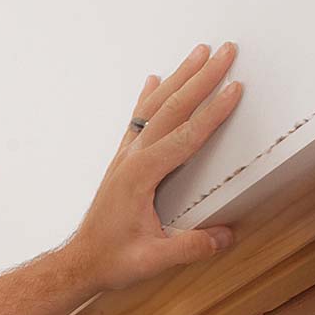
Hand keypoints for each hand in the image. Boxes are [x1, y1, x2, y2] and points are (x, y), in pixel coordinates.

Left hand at [67, 42, 242, 292]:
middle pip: (172, 108)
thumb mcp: (153, 259)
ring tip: (199, 53)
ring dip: (179, 78)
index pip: (185, 136)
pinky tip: (154, 80)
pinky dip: (148, 97)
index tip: (234, 89)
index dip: (213, 113)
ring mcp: (125, 157)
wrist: (81, 261)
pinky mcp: (122, 163)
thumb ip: (189, 247)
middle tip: (225, 52)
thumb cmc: (111, 259)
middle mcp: (132, 159)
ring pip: (155, 107)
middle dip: (202, 78)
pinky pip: (138, 121)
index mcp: (140, 175)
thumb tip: (224, 237)